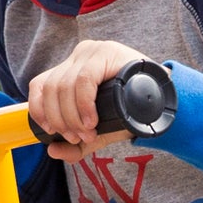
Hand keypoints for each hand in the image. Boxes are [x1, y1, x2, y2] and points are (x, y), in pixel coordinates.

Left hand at [29, 38, 149, 161]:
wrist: (163, 102)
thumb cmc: (130, 112)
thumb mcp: (98, 131)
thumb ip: (76, 145)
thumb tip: (52, 150)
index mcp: (71, 68)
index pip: (39, 85)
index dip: (39, 110)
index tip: (52, 132)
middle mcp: (79, 55)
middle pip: (51, 88)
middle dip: (60, 119)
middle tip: (78, 138)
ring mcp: (92, 52)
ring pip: (64, 85)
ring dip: (72, 116)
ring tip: (88, 132)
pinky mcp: (106, 53)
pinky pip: (84, 80)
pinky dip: (84, 104)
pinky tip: (92, 120)